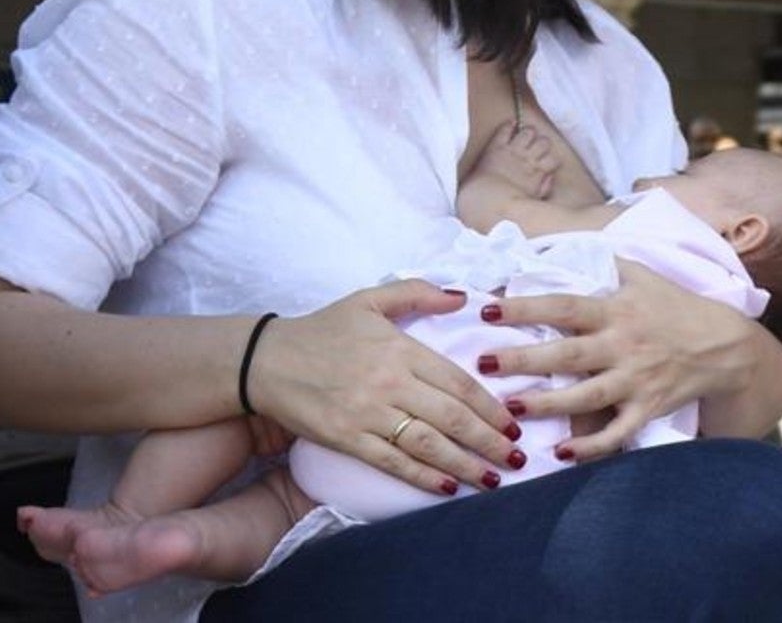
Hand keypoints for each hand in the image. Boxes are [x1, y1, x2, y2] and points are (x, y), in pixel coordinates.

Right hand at [249, 281, 522, 493]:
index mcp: (400, 348)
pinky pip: (392, 462)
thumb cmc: (322, 329)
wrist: (264, 359)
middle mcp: (389, 382)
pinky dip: (422, 477)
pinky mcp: (346, 438)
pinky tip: (448, 488)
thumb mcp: (369, 299)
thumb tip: (462, 297)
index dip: (490, 406)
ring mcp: (368, 413)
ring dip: (466, 464)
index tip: (513, 422)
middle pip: (452, 417)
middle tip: (517, 456)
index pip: (458, 381)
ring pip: (428, 444)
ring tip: (494, 479)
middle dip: (490, 440)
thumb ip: (417, 293)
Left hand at [478, 260, 760, 460]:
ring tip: (510, 408)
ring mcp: (636, 380)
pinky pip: (617, 433)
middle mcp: (623, 345)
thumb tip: (564, 246)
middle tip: (483, 363)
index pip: (564, 306)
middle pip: (567, 354)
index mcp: (617, 310)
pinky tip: (561, 452)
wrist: (726, 346)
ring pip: (585, 396)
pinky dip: (590, 446)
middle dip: (523, 359)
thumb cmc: (677, 308)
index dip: (525, 307)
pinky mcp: (649, 408)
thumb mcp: (644, 276)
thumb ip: (605, 264)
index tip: (488, 310)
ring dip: (547, 404)